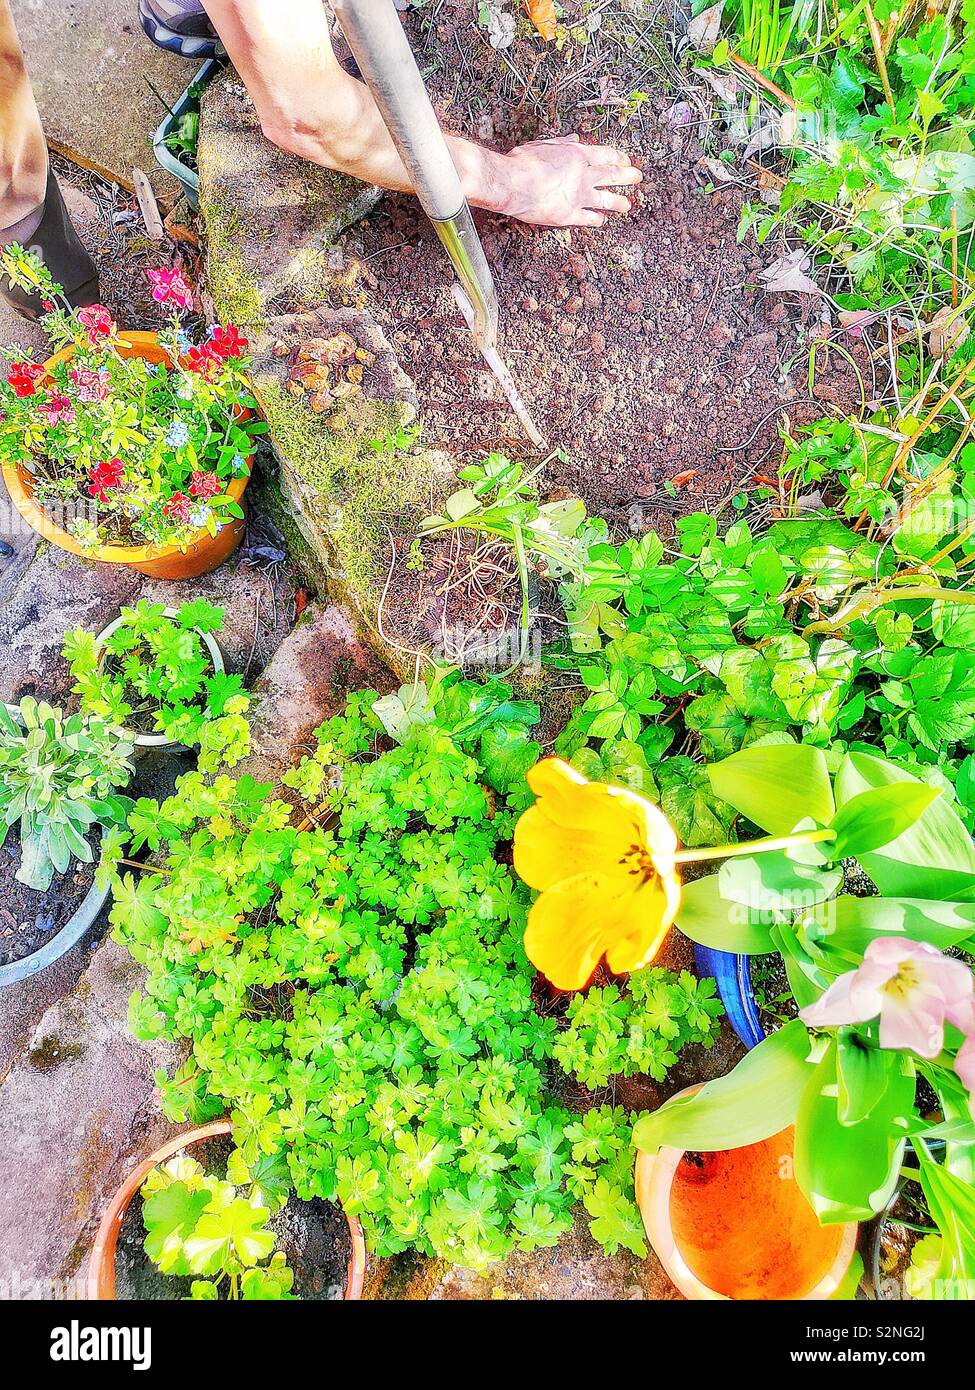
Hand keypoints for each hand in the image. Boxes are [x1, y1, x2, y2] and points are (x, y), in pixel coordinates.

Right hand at [489, 135, 641, 226]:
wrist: (513, 183)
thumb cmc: (523, 161)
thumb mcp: (544, 144)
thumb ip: (562, 142)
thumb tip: (574, 137)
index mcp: (578, 154)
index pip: (606, 154)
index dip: (618, 157)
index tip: (626, 160)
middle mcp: (583, 174)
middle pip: (613, 175)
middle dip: (628, 176)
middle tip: (638, 177)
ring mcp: (579, 196)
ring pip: (606, 199)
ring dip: (619, 202)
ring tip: (627, 205)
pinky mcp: (569, 214)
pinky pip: (589, 218)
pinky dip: (597, 219)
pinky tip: (602, 220)